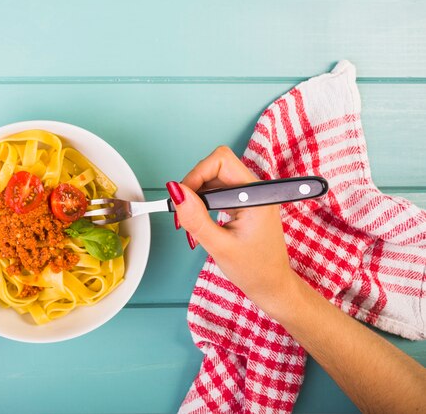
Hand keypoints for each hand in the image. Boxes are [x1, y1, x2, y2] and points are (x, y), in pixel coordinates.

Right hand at [167, 146, 297, 312]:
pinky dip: (205, 201)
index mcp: (256, 195)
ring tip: (194, 220)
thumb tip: (176, 192)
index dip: (197, 174)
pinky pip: (219, 190)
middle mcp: (255, 190)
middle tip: (184, 211)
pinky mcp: (245, 203)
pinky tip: (203, 220)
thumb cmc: (255, 271)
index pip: (221, 161)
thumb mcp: (220, 247)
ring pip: (215, 177)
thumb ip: (196, 219)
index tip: (183, 197)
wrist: (273, 288)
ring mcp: (250, 196)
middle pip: (216, 166)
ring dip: (199, 194)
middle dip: (195, 184)